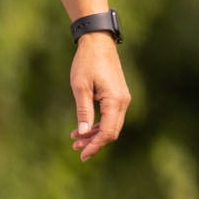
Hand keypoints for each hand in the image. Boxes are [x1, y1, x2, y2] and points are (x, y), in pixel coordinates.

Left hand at [69, 33, 129, 160]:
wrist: (98, 43)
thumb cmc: (87, 63)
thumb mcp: (80, 87)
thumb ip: (83, 110)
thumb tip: (82, 132)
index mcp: (115, 101)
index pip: (107, 132)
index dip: (95, 145)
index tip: (82, 155)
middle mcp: (123, 102)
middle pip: (111, 131)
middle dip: (94, 142)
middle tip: (75, 148)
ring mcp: (122, 99)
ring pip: (111, 125)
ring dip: (94, 134)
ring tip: (75, 140)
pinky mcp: (118, 96)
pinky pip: (110, 116)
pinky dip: (97, 124)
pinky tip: (82, 128)